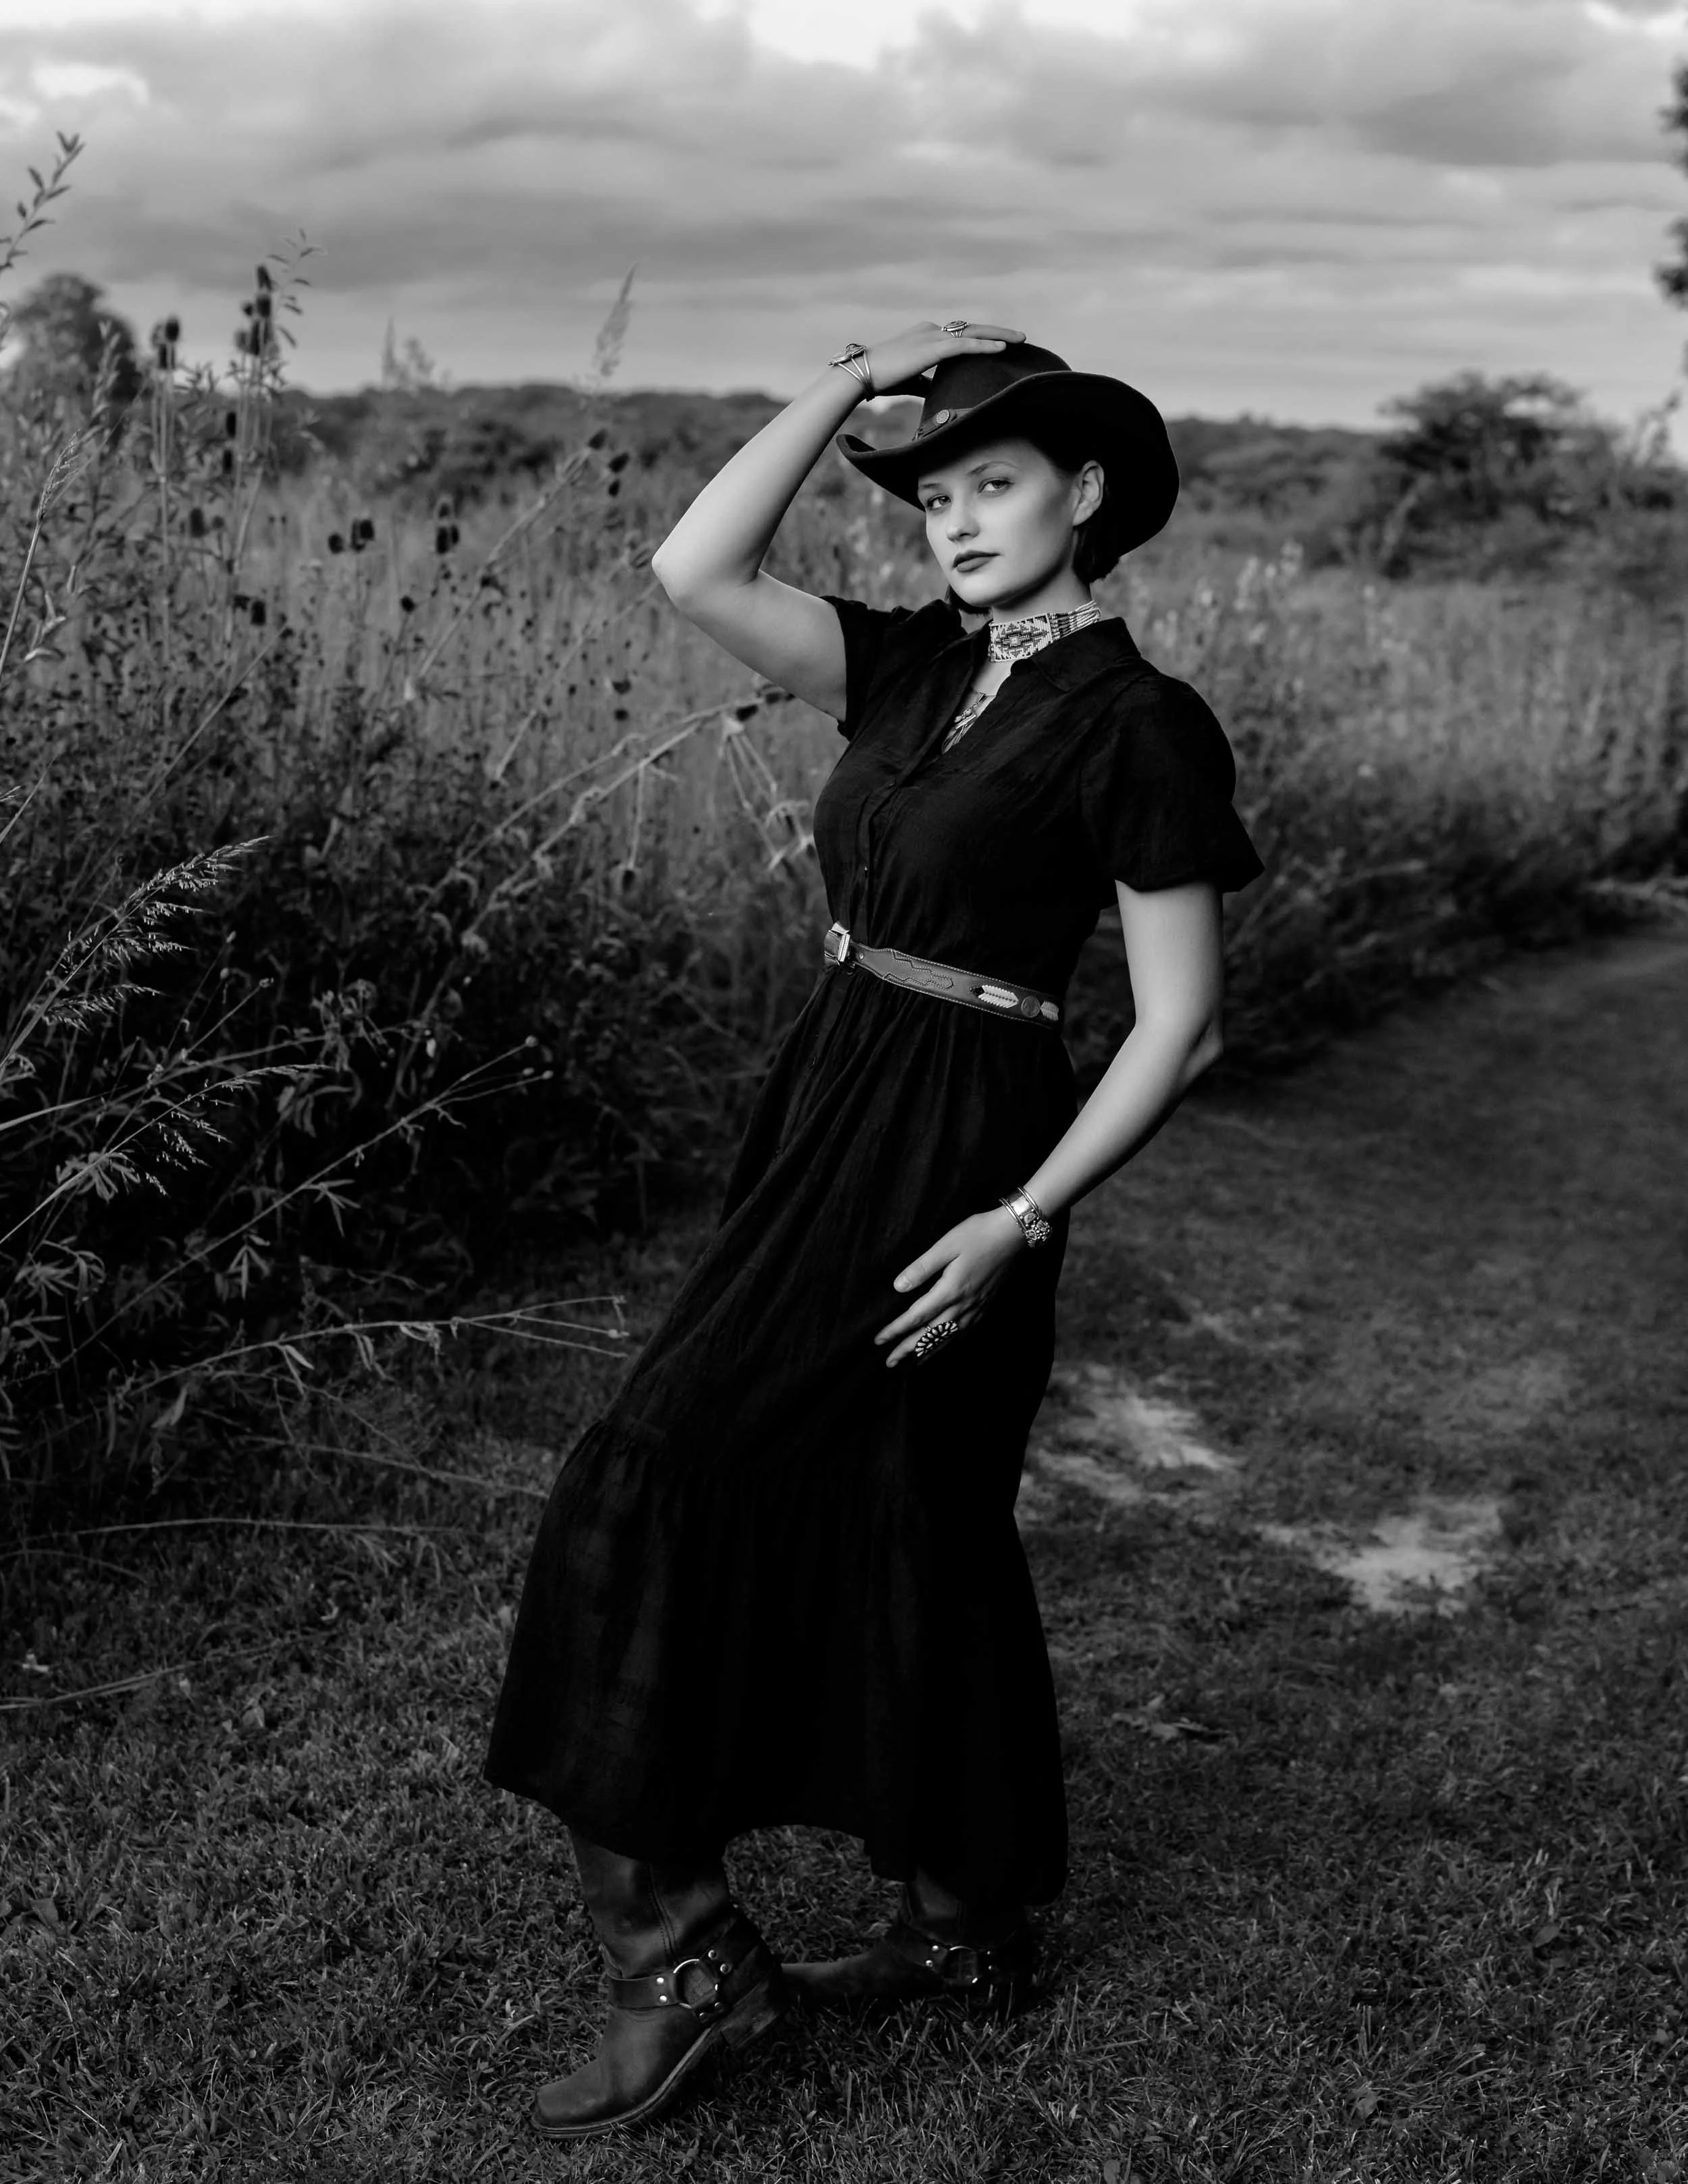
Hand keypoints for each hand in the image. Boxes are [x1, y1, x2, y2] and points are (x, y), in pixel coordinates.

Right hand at [860, 321, 1025, 399]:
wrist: (862, 374)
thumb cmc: (881, 379)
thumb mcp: (910, 380)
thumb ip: (926, 383)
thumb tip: (937, 392)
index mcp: (927, 336)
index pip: (961, 335)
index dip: (982, 339)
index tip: (1001, 345)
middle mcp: (932, 330)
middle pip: (971, 329)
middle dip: (997, 333)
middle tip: (1021, 338)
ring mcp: (932, 336)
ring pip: (973, 333)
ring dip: (998, 336)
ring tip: (1021, 340)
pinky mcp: (932, 347)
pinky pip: (964, 345)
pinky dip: (984, 346)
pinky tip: (1003, 349)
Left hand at [875, 1206, 1025, 1367]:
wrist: (1016, 1234)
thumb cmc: (979, 1233)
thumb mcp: (946, 1245)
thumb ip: (922, 1268)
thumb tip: (898, 1287)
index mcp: (950, 1290)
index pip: (916, 1317)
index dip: (896, 1330)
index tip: (879, 1340)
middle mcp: (964, 1305)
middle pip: (931, 1334)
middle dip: (908, 1349)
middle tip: (889, 1362)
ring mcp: (977, 1308)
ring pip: (948, 1338)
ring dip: (928, 1350)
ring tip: (912, 1362)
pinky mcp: (986, 1306)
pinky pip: (963, 1333)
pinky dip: (949, 1343)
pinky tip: (944, 1345)